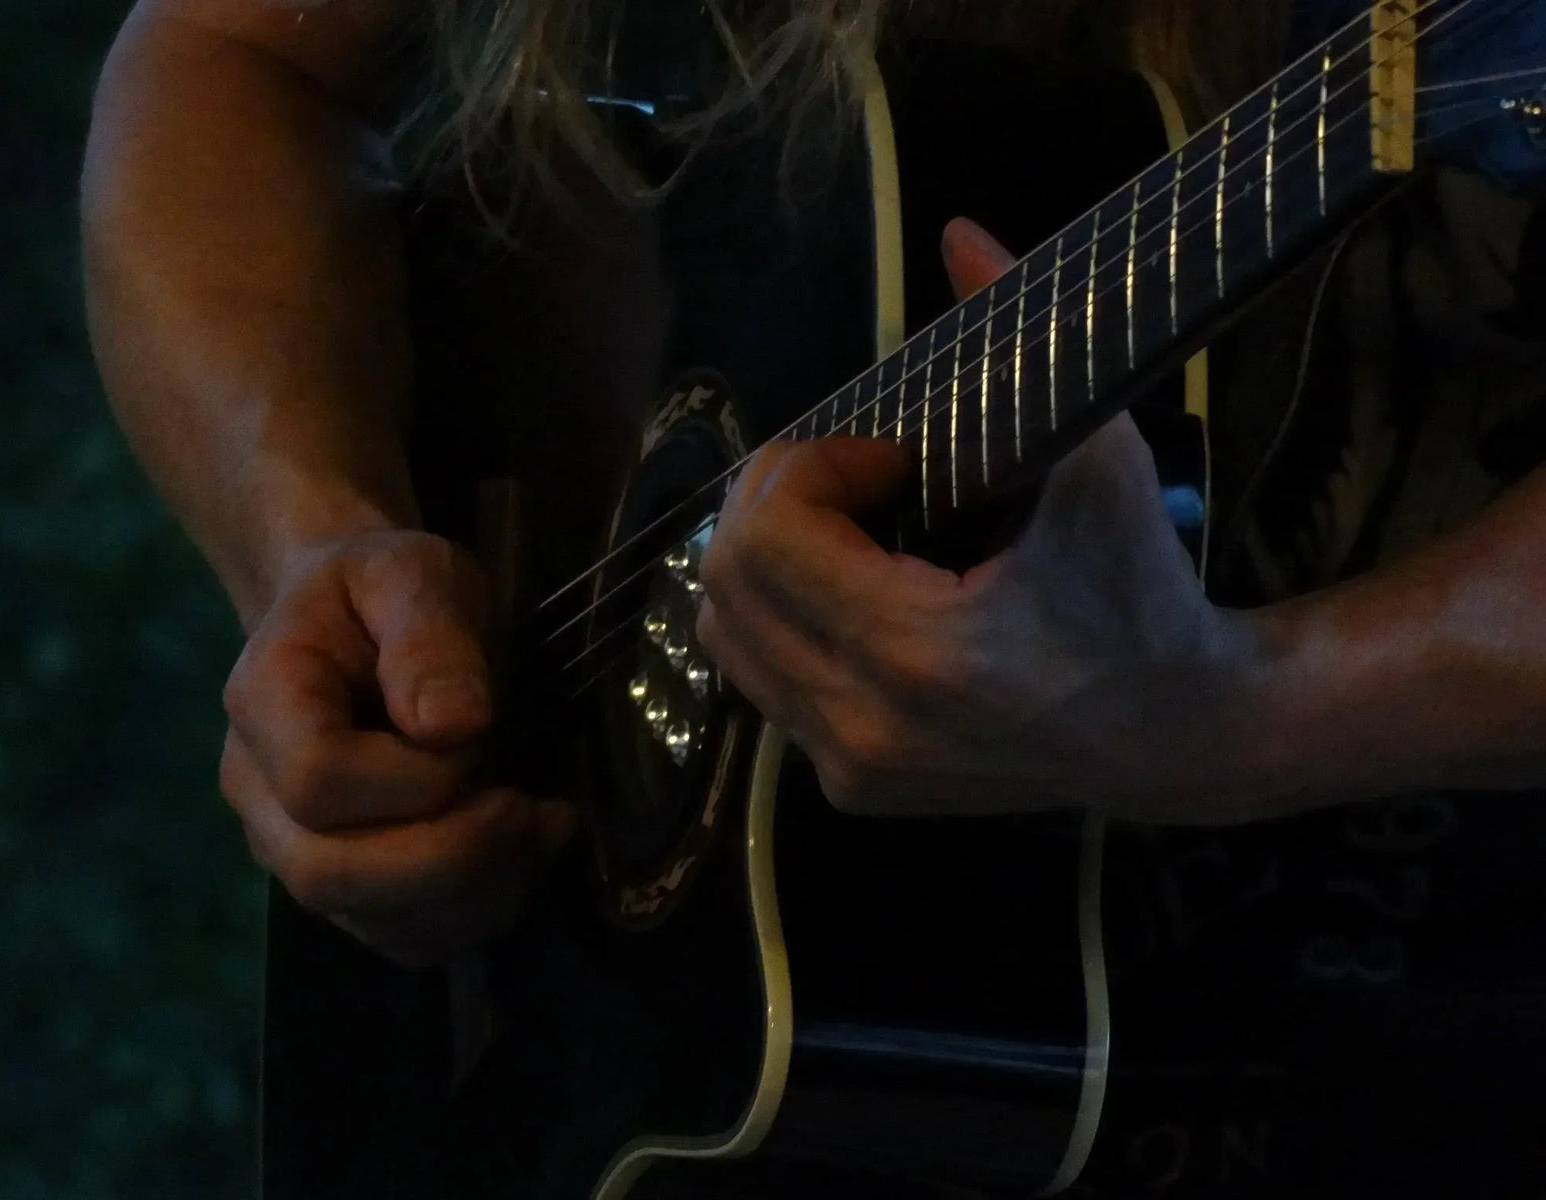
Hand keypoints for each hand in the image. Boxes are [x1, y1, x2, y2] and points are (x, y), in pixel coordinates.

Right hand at [220, 529, 575, 965]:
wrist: (361, 620)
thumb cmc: (383, 589)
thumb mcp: (413, 575)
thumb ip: (429, 639)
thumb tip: (454, 726)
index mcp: (263, 703)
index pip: (317, 781)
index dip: (414, 777)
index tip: (478, 730)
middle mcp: (258, 794)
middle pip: (328, 874)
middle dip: (454, 855)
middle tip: (529, 805)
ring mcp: (294, 851)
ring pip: (374, 922)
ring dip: (481, 891)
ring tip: (543, 822)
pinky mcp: (347, 889)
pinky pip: (407, 938)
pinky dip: (480, 912)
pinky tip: (525, 852)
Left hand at [697, 219, 1261, 821]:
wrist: (1177, 738)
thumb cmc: (1144, 596)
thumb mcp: (1101, 462)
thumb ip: (1023, 337)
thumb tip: (955, 231)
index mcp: (924, 653)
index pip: (770, 538)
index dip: (810, 466)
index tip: (888, 451)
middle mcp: (865, 727)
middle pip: (727, 584)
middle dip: (774, 501)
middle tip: (855, 471)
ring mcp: (849, 768)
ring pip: (724, 634)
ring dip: (766, 557)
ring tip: (851, 525)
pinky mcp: (850, 791)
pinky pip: (761, 678)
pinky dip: (781, 614)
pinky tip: (850, 584)